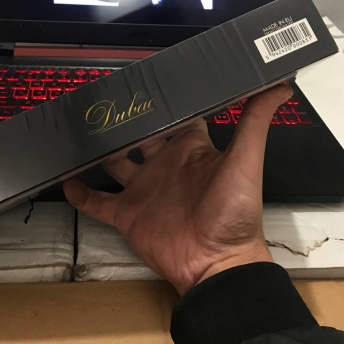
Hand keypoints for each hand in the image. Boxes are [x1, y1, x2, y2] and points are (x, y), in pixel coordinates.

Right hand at [63, 84, 291, 294]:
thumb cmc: (235, 213)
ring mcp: (144, 191)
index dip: (166, 100)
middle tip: (103, 98)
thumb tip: (280, 84)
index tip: (147, 79)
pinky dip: (80, 192)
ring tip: (78, 129)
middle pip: (141, 136)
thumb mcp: (246, 161)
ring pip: (115, 163)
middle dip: (125, 120)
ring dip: (99, 149)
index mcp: (191, 150)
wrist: (216, 264)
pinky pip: (97, 202)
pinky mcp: (127, 215)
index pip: (178, 117)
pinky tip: (64, 177)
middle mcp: (165, 166)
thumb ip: (255, 122)